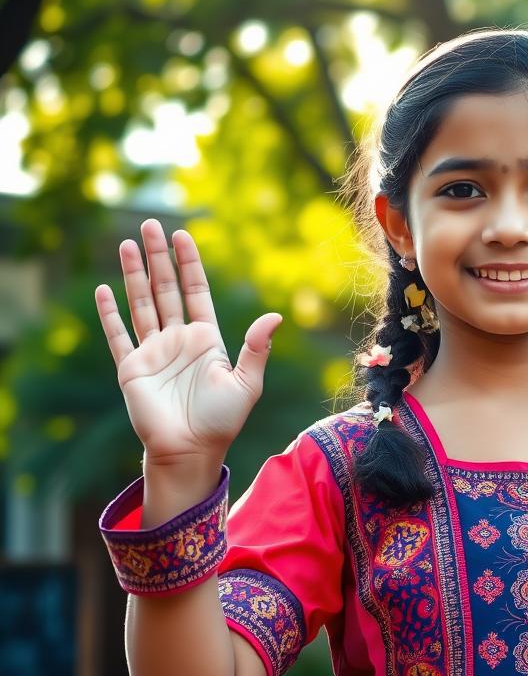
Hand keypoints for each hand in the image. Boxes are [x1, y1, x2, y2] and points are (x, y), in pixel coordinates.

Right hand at [95, 218, 281, 466]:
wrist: (190, 451)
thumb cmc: (222, 421)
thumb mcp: (247, 383)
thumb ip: (256, 348)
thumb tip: (275, 316)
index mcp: (206, 339)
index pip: (196, 292)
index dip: (189, 264)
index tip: (183, 236)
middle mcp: (178, 340)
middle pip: (165, 289)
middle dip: (158, 258)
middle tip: (150, 224)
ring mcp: (153, 352)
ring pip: (141, 303)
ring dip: (133, 274)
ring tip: (127, 243)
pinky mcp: (130, 367)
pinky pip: (118, 334)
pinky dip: (109, 313)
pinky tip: (104, 289)